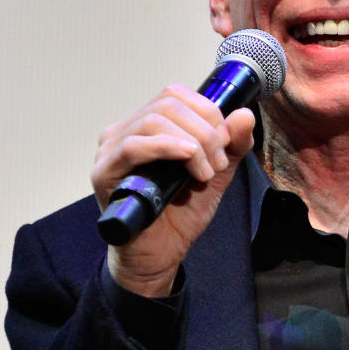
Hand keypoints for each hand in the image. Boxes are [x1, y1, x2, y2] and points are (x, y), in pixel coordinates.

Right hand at [91, 84, 255, 296]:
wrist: (161, 254)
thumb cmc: (180, 214)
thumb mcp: (215, 174)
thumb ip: (231, 146)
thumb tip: (244, 114)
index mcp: (147, 126)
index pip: (175, 94)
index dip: (206, 111)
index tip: (225, 143)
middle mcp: (125, 131)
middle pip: (167, 104)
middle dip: (205, 131)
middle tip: (217, 163)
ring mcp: (111, 150)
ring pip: (153, 121)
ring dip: (192, 143)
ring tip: (205, 172)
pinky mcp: (104, 172)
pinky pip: (133, 147)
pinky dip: (167, 148)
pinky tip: (188, 160)